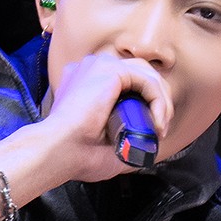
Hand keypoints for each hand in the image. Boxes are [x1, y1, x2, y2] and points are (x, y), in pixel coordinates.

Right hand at [38, 53, 172, 182]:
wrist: (59, 152)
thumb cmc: (76, 154)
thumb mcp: (109, 144)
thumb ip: (127, 136)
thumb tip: (150, 141)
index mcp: (88, 83)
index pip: (129, 83)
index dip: (147, 104)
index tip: (152, 132)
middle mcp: (93, 70)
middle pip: (141, 76)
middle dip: (158, 103)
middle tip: (159, 131)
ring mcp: (100, 66)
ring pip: (148, 76)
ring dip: (161, 103)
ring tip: (159, 129)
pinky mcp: (110, 70)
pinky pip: (148, 80)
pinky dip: (159, 102)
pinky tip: (156, 123)